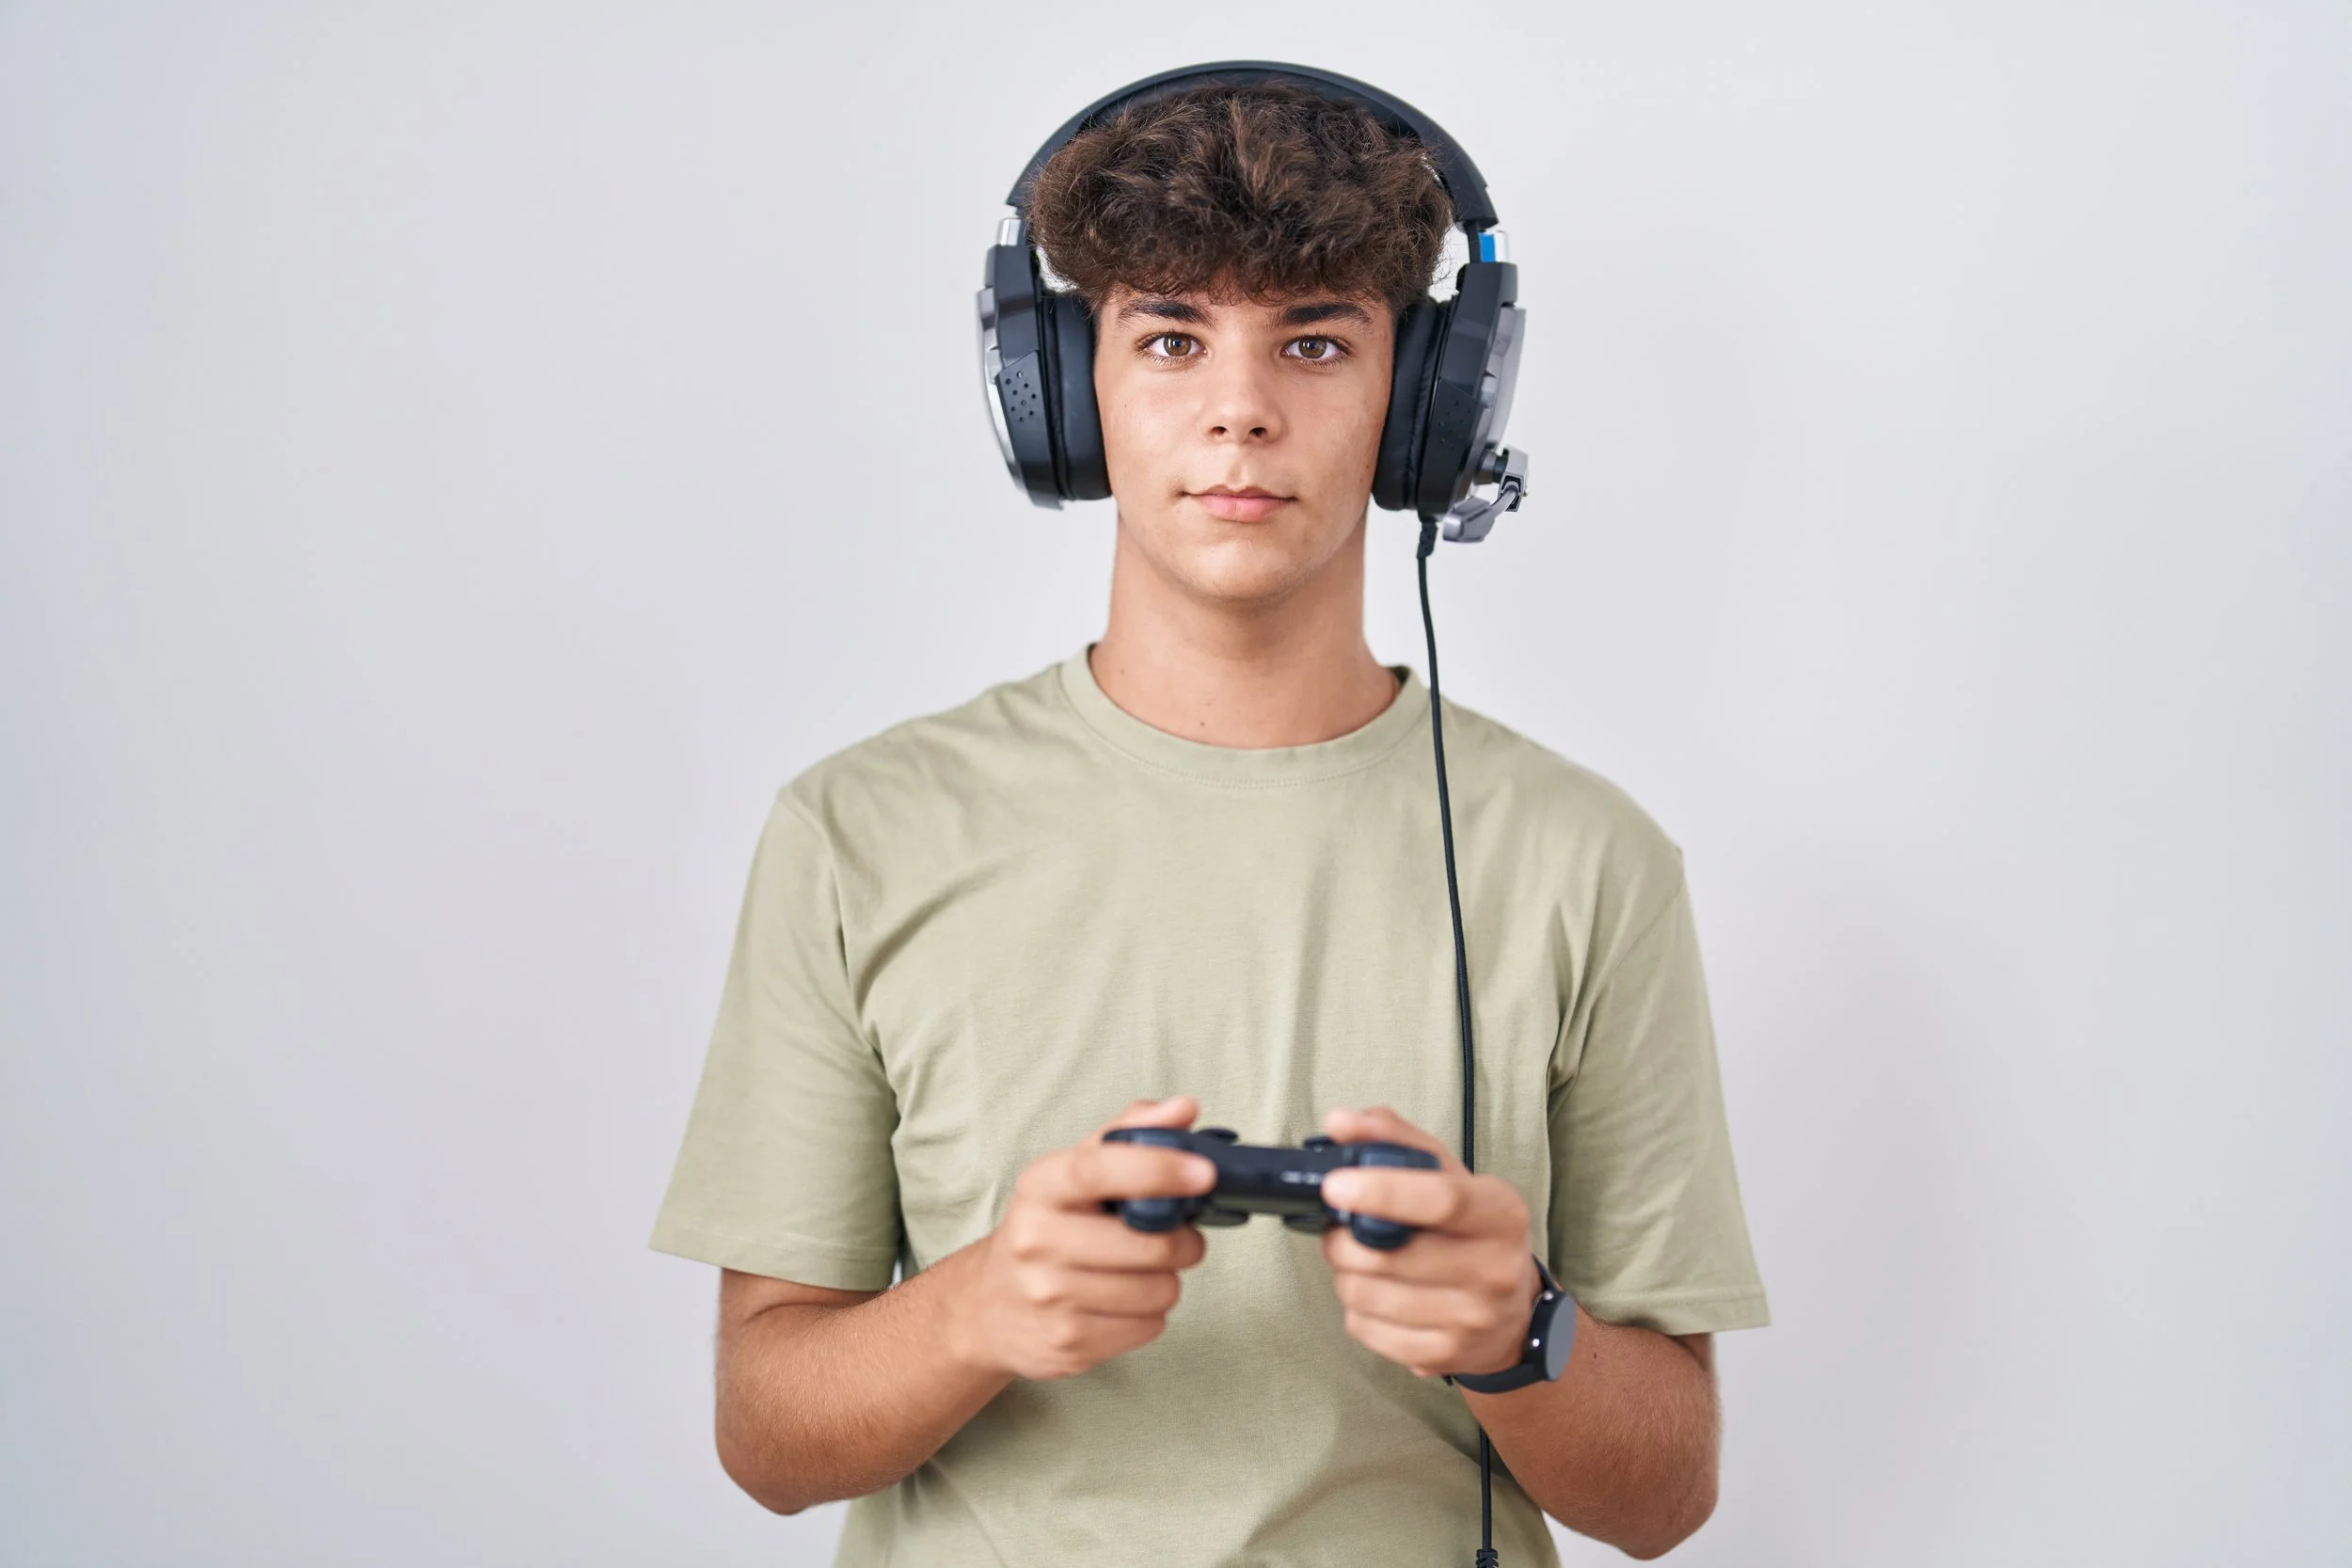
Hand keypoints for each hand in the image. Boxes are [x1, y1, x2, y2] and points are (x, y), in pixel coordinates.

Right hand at [950, 1096, 1216, 1381]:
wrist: (989, 1304)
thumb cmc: (1049, 1226)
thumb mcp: (1073, 1171)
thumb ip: (1129, 1133)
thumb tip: (1184, 1108)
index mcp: (1041, 1186)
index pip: (1100, 1168)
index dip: (1159, 1168)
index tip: (1205, 1173)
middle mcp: (1037, 1240)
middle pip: (1148, 1244)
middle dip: (1182, 1241)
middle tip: (1178, 1235)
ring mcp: (1049, 1297)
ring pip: (1157, 1290)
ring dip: (1166, 1279)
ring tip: (1144, 1270)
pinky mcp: (1067, 1343)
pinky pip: (1148, 1327)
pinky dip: (1150, 1314)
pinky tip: (1123, 1302)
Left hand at [1317, 1106, 1540, 1379]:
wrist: (1513, 1313)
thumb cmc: (1470, 1231)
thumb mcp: (1449, 1175)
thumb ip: (1395, 1140)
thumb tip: (1340, 1122)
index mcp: (1501, 1212)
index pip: (1442, 1200)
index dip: (1382, 1191)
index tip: (1335, 1185)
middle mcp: (1495, 1269)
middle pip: (1389, 1255)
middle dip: (1343, 1239)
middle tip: (1339, 1227)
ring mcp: (1471, 1319)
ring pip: (1367, 1295)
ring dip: (1345, 1273)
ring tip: (1360, 1261)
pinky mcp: (1443, 1356)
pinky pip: (1366, 1329)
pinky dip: (1356, 1309)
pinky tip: (1378, 1296)